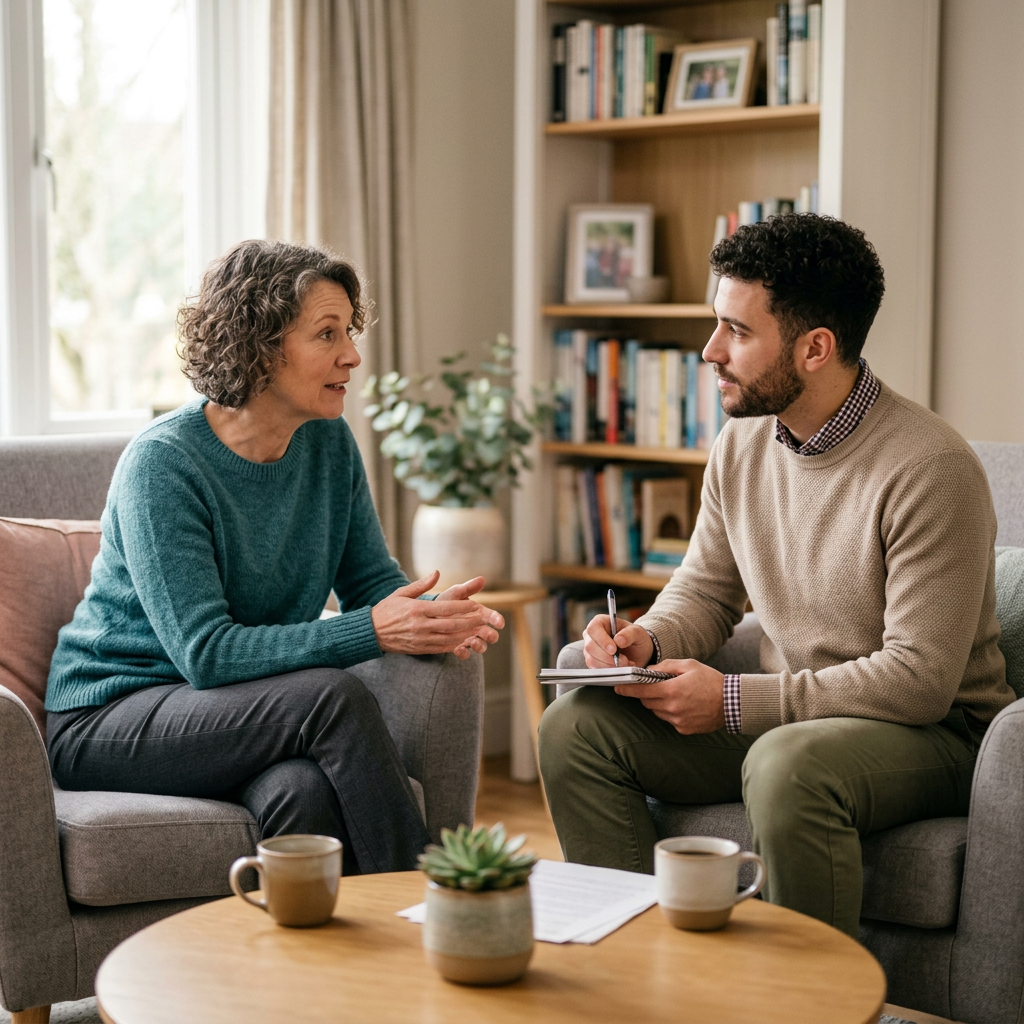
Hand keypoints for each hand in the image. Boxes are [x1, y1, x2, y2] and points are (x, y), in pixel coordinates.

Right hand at [371, 572, 504, 659]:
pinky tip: (465, 641)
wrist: (370, 633)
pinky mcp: (419, 649)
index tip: (476, 605)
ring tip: (479, 631)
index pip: (445, 608)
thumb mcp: (401, 593)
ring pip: (448, 638)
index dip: (463, 608)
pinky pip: (441, 648)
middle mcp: (420, 625)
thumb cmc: (386, 610)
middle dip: (470, 622)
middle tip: (484, 619)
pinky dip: (455, 645)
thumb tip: (437, 573)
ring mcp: (420, 639)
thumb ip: (421, 584)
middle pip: (451, 625)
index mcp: (417, 609)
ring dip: (466, 635)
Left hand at [436, 576, 503, 658]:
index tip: (500, 622)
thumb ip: (467, 588)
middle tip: (488, 635)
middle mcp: (478, 627)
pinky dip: (463, 653)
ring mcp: (470, 638)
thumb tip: (482, 578)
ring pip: (481, 646)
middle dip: (491, 635)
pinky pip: (465, 654)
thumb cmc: (445, 602)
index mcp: (479, 613)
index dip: (497, 619)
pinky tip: (458, 649)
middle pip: (491, 635)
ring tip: (471, 641)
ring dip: (479, 645)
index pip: (493, 617)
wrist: (428, 616)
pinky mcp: (460, 647)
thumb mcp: (455, 594)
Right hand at [583, 614, 652, 667]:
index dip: (602, 640)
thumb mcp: (638, 632)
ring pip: (592, 660)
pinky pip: (596, 669)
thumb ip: (629, 634)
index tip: (614, 650)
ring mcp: (590, 650)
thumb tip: (618, 640)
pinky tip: (621, 668)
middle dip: (608, 657)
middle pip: (590, 646)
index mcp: (600, 622)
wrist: (638, 652)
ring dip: (610, 665)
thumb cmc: (636, 638)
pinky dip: (610, 671)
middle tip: (624, 660)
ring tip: (625, 663)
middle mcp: (592, 635)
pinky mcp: (593, 662)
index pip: (593, 629)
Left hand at [614, 660, 725, 734]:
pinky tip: (684, 705)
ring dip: (659, 703)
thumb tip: (647, 671)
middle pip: (647, 702)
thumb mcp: (688, 665)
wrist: (733, 703)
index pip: (641, 691)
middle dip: (647, 694)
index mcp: (672, 690)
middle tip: (655, 686)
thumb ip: (665, 667)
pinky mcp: (684, 730)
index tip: (617, 687)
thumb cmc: (711, 680)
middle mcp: (672, 708)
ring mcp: (678, 721)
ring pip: (657, 711)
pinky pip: (669, 720)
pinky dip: (670, 712)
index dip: (627, 689)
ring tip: (675, 694)